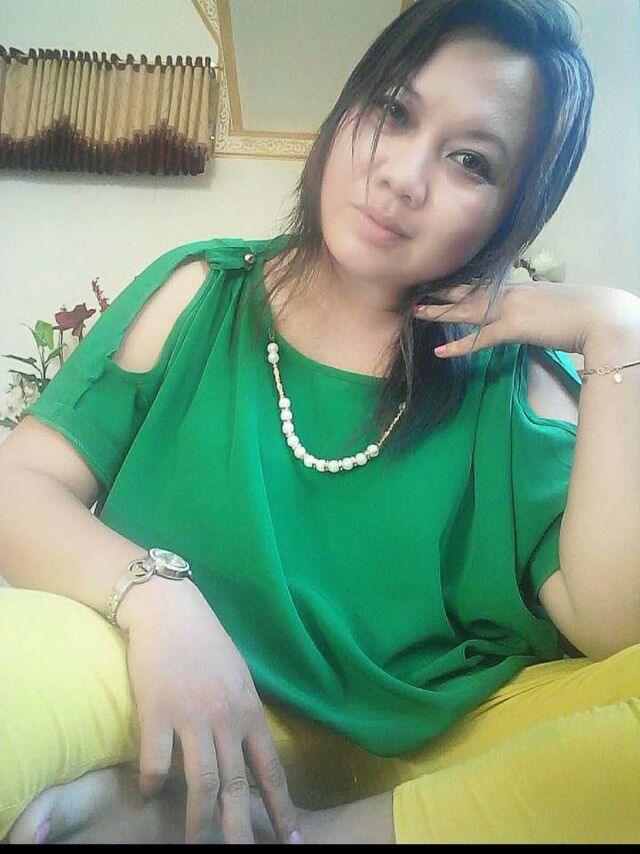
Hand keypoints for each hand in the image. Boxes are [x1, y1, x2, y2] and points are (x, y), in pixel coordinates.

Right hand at [120, 579, 300, 844]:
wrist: (169, 609)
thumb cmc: (205, 641)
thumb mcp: (237, 675)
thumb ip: (243, 713)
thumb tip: (249, 749)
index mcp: (249, 710)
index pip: (270, 769)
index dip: (282, 808)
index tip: (292, 839)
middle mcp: (225, 718)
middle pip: (237, 787)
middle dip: (242, 830)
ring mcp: (191, 717)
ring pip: (201, 784)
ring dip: (197, 821)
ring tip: (193, 844)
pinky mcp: (157, 712)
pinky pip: (156, 762)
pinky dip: (152, 783)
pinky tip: (147, 793)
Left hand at [412, 279, 639, 358]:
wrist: (600, 317)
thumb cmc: (581, 313)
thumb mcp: (550, 304)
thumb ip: (532, 306)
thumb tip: (525, 315)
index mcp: (519, 286)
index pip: (482, 283)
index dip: (459, 285)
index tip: (440, 284)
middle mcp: (510, 292)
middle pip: (467, 290)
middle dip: (441, 292)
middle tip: (417, 292)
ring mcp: (510, 308)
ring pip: (466, 309)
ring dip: (439, 311)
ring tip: (416, 312)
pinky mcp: (513, 327)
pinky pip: (479, 338)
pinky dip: (459, 345)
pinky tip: (440, 351)